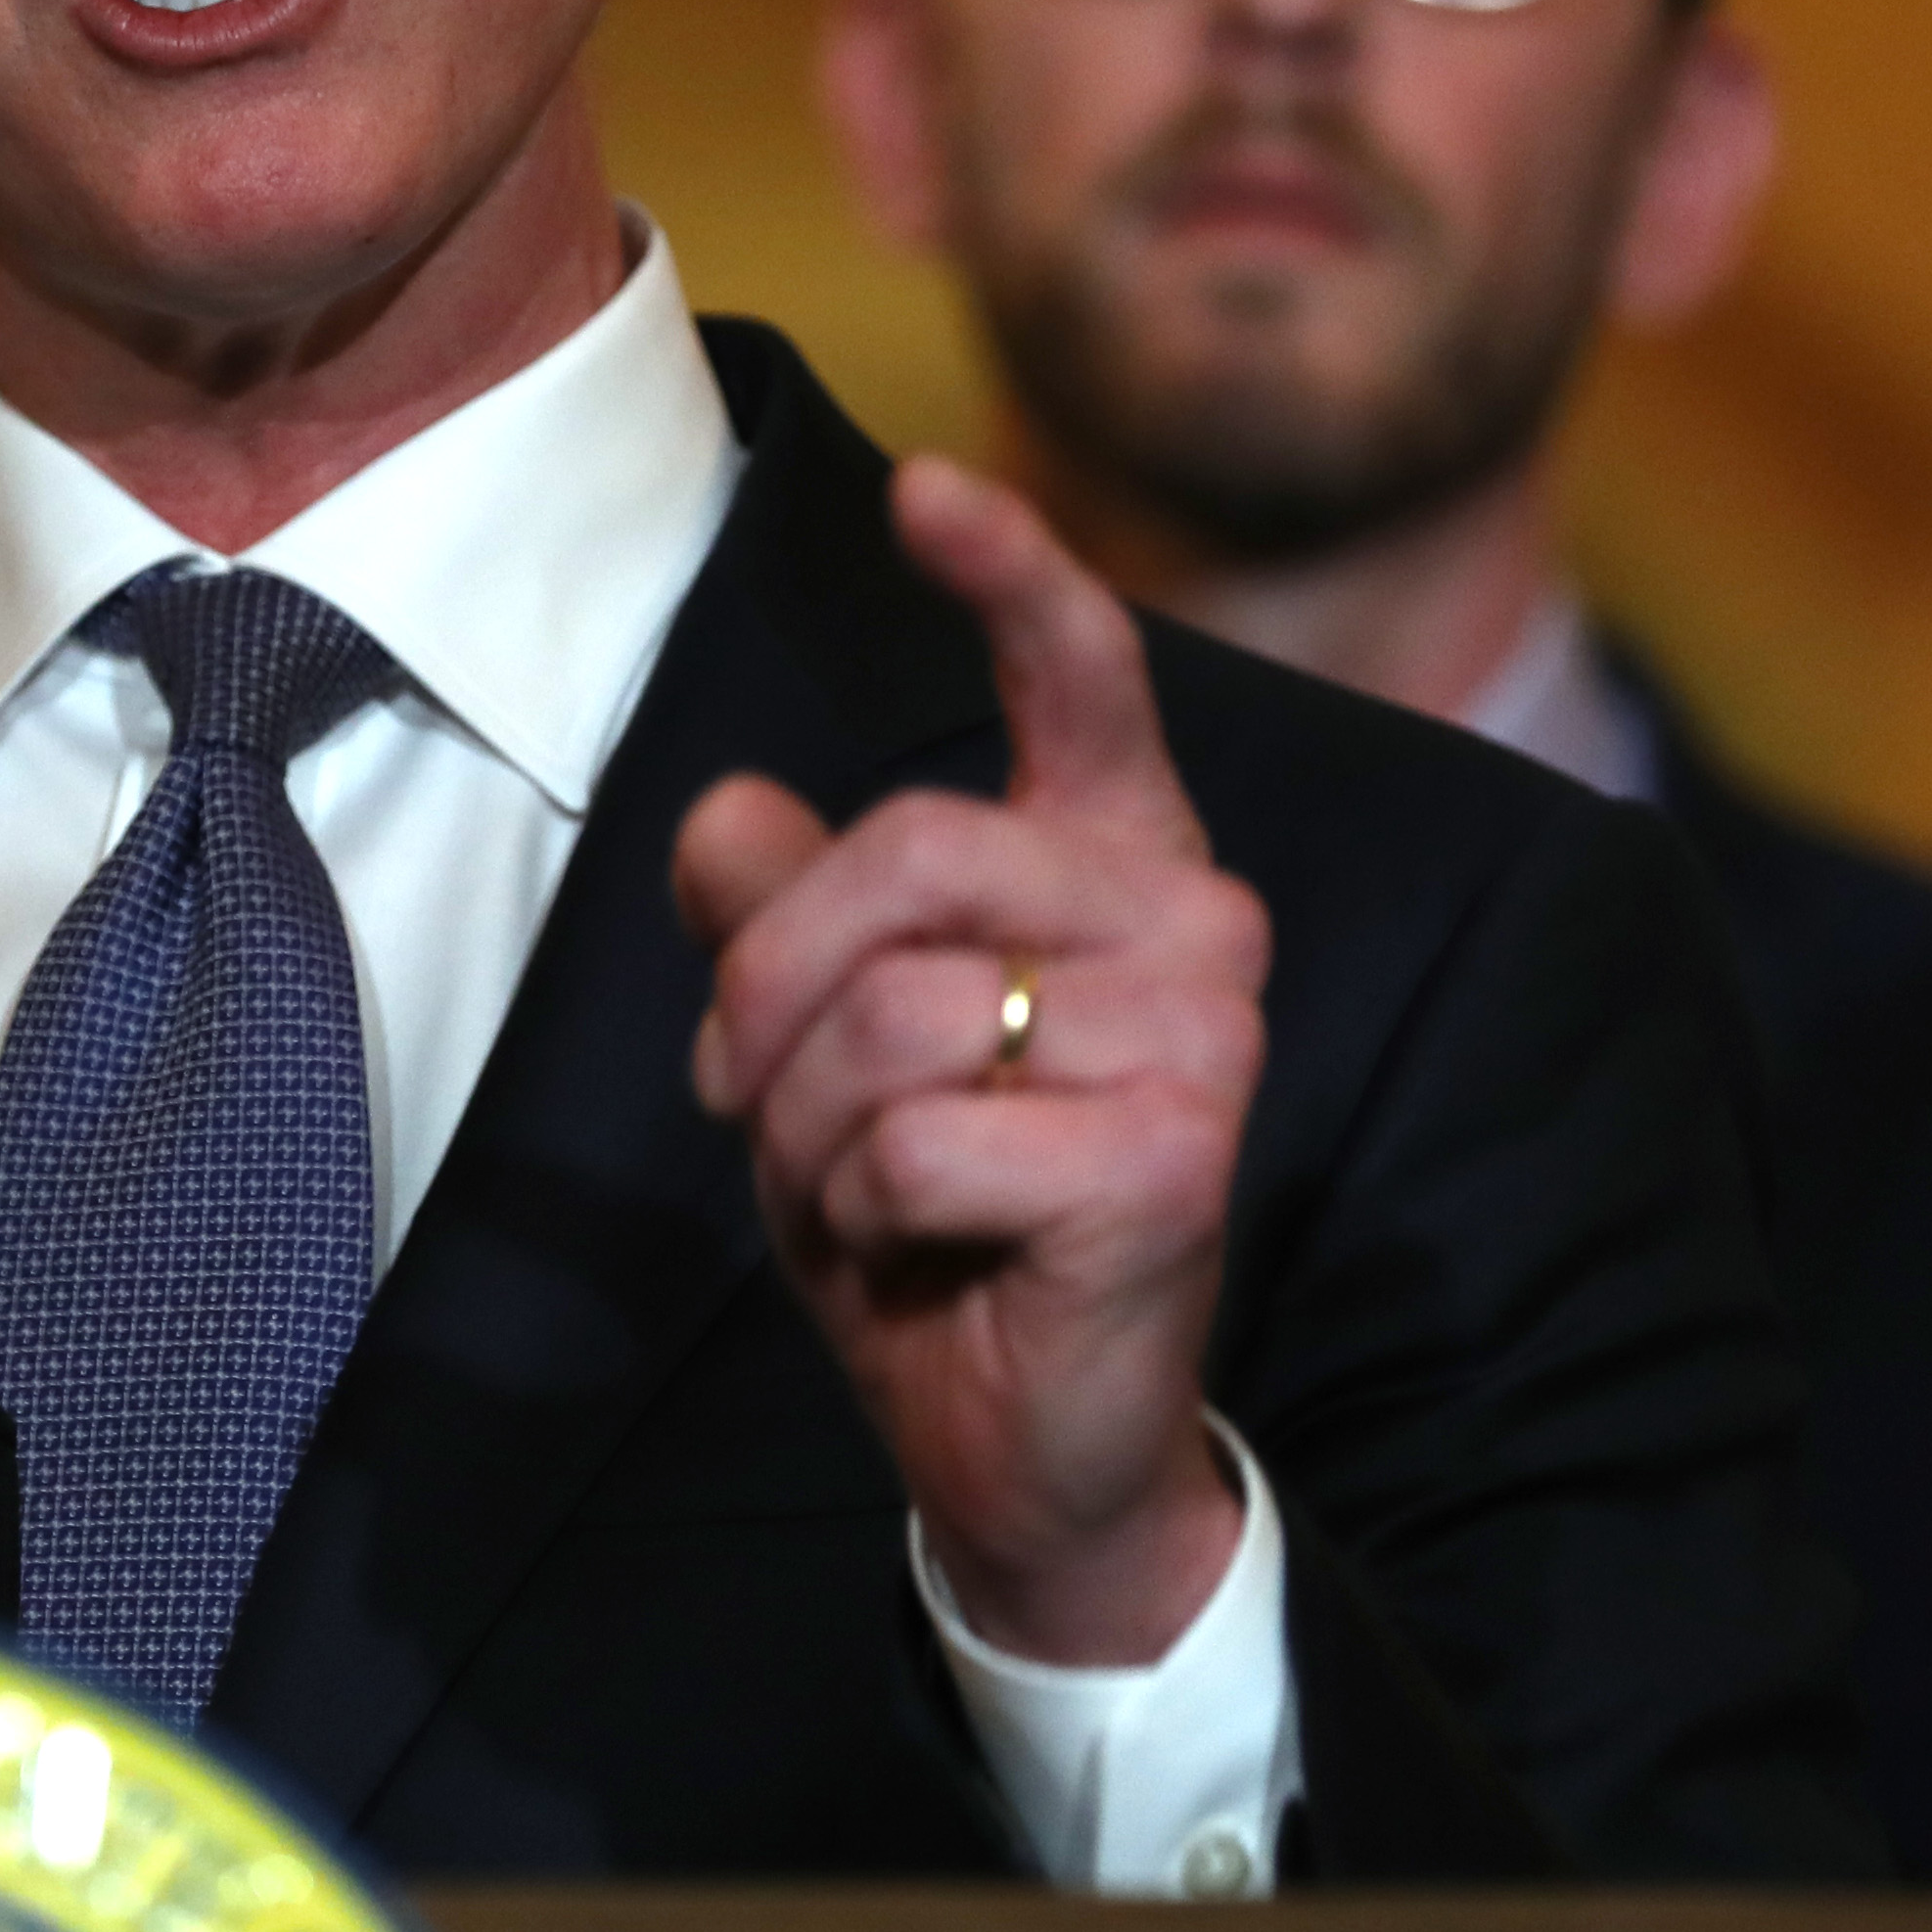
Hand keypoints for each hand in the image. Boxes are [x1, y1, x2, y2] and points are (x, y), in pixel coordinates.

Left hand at [675, 454, 1272, 1665]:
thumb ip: (780, 916)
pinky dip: (861, 1209)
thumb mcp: (818, 1044)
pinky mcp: (1177, 1156)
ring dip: (810, 1125)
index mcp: (1115, 858)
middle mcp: (1192, 920)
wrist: (1019, 1438)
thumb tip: (724, 815)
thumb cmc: (932, 1213)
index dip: (1011, 575)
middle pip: (908, 852)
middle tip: (756, 1101)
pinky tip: (925, 1251)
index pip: (1085, 677)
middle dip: (774, 988)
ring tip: (862, 1195)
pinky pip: (918, 1136)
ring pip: (896, 1010)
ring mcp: (1207, 1034)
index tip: (925, 493)